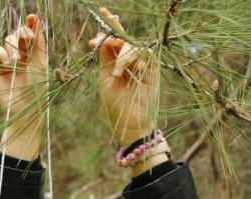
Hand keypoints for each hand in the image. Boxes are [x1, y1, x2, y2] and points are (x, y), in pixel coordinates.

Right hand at [0, 14, 47, 159]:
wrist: (24, 107)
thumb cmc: (37, 87)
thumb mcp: (40, 62)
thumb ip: (38, 41)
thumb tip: (37, 19)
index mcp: (36, 52)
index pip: (31, 32)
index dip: (31, 23)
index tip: (32, 17)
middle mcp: (23, 54)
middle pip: (18, 33)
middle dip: (22, 35)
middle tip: (26, 40)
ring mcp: (9, 60)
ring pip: (7, 40)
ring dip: (12, 47)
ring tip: (17, 62)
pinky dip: (1, 54)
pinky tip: (7, 63)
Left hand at [88, 7, 158, 147]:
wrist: (129, 122)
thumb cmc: (115, 104)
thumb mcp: (105, 78)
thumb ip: (105, 58)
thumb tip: (101, 37)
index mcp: (116, 61)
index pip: (113, 40)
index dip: (108, 27)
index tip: (98, 23)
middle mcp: (129, 60)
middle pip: (124, 37)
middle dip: (114, 31)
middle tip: (103, 34)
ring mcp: (141, 63)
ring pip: (133, 45)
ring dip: (122, 54)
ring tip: (116, 72)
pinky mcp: (152, 69)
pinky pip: (144, 54)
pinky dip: (132, 59)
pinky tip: (124, 71)